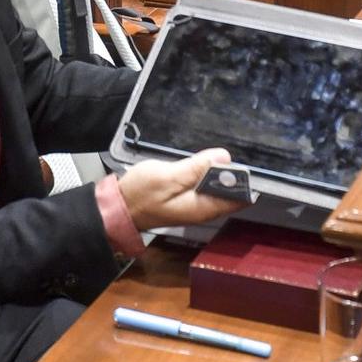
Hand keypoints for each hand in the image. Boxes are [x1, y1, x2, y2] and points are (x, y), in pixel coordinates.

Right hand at [117, 148, 239, 230]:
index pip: (239, 197)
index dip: (243, 178)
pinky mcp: (189, 197)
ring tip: (215, 154)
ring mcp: (197, 204)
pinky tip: (203, 161)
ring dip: (219, 171)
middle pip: (231, 190)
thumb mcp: (167, 177)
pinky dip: (208, 172)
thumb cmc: (140, 194)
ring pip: (219, 186)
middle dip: (232, 172)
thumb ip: (196, 168)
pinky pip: (207, 184)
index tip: (240, 159)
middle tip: (223, 152)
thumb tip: (225, 157)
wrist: (119, 206)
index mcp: (204, 208)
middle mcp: (205, 209)